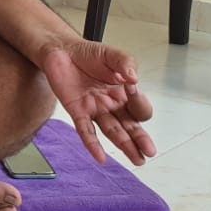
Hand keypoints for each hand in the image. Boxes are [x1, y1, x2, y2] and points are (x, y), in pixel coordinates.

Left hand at [40, 40, 155, 164]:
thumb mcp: (112, 54)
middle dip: (140, 139)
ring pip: (112, 132)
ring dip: (124, 145)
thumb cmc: (87, 53)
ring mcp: (95, 109)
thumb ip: (126, 63)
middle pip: (130, 126)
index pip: (139, 108)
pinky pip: (86, 131)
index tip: (132, 87)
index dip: (139, 102)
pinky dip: (93, 144)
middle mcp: (111, 104)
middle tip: (149, 152)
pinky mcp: (77, 111)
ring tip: (137, 160)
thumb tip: (134, 78)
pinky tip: (100, 157)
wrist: (61, 50)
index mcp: (123, 92)